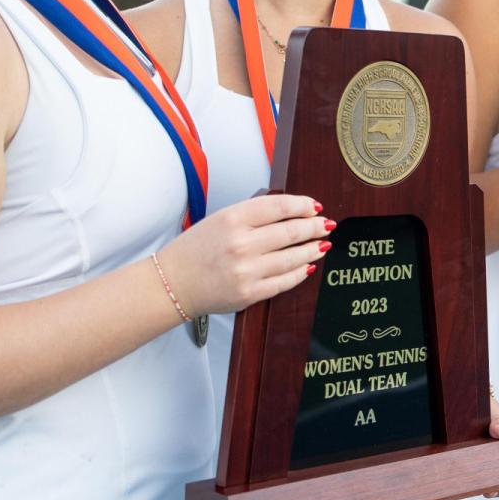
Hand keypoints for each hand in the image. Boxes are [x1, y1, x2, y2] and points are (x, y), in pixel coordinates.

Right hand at [157, 194, 329, 316]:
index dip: (303, 205)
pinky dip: (301, 272)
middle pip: (292, 231)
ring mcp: (246, 271)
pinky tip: (308, 265)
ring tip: (322, 244)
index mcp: (232, 219)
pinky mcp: (250, 293)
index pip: (280, 206)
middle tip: (326, 225)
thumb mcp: (220, 219)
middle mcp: (240, 244)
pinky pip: (286, 281)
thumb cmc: (196, 250)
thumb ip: (254, 214)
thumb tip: (292, 211)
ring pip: (294, 257)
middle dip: (315, 227)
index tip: (315, 206)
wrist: (172, 284)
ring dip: (313, 249)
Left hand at [483, 393, 498, 497]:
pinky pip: (483, 478)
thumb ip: (498, 421)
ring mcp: (491, 460)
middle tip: (493, 491)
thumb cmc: (486, 408)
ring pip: (497, 482)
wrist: (469, 403)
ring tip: (486, 491)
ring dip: (494, 490)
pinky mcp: (477, 462)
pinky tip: (475, 487)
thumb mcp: (492, 412)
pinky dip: (481, 484)